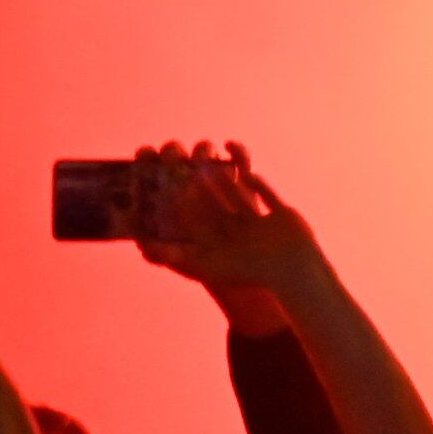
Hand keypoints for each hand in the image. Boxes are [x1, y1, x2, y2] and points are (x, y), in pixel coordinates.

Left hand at [134, 142, 327, 299]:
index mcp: (224, 249)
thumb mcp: (205, 265)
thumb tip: (141, 248)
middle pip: (219, 210)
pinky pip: (268, 197)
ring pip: (240, 200)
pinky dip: (258, 184)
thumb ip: (174, 257)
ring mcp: (262, 227)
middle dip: (204, 190)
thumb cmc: (249, 271)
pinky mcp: (281, 217)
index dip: (185, 207)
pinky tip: (247, 171)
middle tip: (189, 168)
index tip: (171, 189)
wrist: (292, 271)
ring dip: (227, 182)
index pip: (200, 225)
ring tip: (213, 162)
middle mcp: (241, 237)